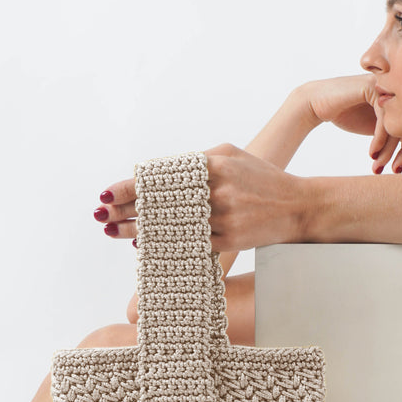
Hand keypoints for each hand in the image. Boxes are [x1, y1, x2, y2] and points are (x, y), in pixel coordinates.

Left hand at [94, 143, 304, 253]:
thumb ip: (198, 160)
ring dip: (140, 230)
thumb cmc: (262, 179)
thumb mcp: (232, 156)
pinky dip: (167, 244)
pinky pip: (192, 244)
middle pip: (162, 201)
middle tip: (102, 214)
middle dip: (127, 209)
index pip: (163, 174)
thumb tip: (157, 172)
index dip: (131, 185)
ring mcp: (226, 216)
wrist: (299, 207)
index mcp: (217, 163)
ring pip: (173, 225)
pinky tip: (146, 245)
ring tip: (116, 231)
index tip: (106, 192)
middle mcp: (219, 189)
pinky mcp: (232, 239)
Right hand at [303, 76, 401, 172]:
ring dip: (388, 149)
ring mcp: (386, 86)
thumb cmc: (349, 115)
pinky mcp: (373, 88)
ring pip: (398, 122)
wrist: (318, 104)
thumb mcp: (379, 130)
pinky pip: (383, 118)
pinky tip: (372, 153)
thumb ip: (401, 134)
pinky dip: (378, 139)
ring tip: (379, 167)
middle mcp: (398, 89)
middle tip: (397, 170)